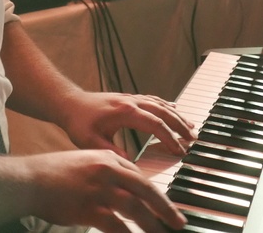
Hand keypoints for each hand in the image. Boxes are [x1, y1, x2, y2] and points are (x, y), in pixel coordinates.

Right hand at [21, 149, 186, 232]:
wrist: (29, 180)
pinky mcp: (89, 208)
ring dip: (152, 225)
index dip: (157, 194)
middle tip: (178, 222)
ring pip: (136, 208)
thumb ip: (108, 172)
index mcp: (109, 159)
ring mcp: (99, 189)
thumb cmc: (55, 174)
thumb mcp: (85, 163)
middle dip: (166, 209)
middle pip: (146, 190)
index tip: (167, 208)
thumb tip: (128, 189)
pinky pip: (116, 226)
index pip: (141, 177)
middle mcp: (107, 171)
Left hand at [59, 92, 195, 157]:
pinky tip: (174, 108)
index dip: (169, 138)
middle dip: (180, 126)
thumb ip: (112, 152)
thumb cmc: (78, 122)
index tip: (179, 151)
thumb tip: (131, 164)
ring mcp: (131, 98)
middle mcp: (131, 101)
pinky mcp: (129, 99)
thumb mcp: (91, 142)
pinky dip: (166, 105)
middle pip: (164, 112)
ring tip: (191, 127)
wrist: (69, 103)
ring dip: (177, 115)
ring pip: (161, 104)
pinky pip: (153, 100)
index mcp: (125, 112)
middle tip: (193, 139)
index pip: (155, 125)